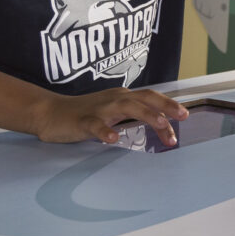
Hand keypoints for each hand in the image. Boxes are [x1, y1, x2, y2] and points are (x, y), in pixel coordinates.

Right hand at [29, 89, 187, 144]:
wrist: (50, 112)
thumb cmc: (84, 114)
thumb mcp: (113, 113)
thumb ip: (133, 116)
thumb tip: (160, 125)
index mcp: (123, 97)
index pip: (151, 99)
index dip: (169, 106)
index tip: (185, 117)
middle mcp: (115, 99)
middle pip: (145, 98)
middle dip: (166, 105)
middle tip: (183, 116)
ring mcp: (99, 109)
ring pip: (126, 107)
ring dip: (146, 114)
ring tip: (162, 124)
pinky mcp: (83, 121)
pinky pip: (95, 125)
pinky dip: (105, 131)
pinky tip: (113, 138)